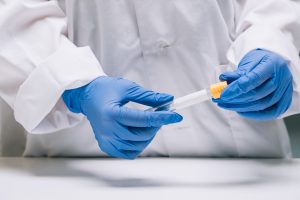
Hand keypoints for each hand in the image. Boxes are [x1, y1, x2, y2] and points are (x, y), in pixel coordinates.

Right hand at [62, 76, 181, 158]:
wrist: (87, 97)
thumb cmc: (106, 90)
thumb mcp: (128, 88)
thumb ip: (149, 97)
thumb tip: (168, 100)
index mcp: (112, 113)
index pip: (142, 119)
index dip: (162, 118)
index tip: (176, 116)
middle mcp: (108, 130)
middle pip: (141, 134)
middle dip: (156, 125)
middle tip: (161, 115)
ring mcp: (106, 140)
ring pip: (138, 145)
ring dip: (149, 135)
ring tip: (148, 122)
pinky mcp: (106, 146)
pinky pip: (129, 152)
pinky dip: (139, 145)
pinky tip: (138, 133)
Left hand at [213, 49, 292, 119]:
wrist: (274, 64)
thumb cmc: (260, 63)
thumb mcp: (248, 62)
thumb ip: (236, 73)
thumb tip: (222, 79)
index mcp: (272, 64)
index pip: (253, 79)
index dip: (236, 88)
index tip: (222, 94)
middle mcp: (282, 78)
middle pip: (256, 94)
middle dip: (234, 99)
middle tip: (219, 100)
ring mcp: (285, 91)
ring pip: (261, 105)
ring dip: (240, 107)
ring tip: (225, 104)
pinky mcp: (284, 102)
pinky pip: (269, 113)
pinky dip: (252, 114)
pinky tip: (239, 110)